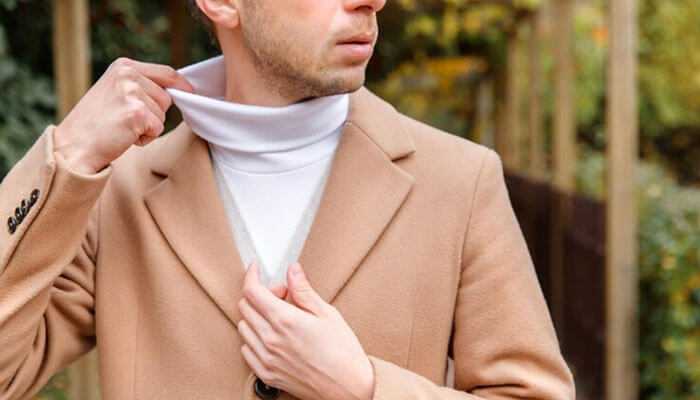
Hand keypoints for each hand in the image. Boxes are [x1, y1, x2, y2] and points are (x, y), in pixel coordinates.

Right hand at [54, 57, 194, 173]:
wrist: (74, 146)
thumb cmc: (95, 124)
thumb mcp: (115, 92)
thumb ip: (140, 85)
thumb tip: (177, 88)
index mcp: (124, 65)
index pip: (167, 72)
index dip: (181, 86)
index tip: (189, 93)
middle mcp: (128, 74)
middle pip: (167, 97)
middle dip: (154, 114)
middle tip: (125, 120)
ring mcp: (132, 92)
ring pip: (163, 115)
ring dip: (148, 127)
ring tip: (122, 127)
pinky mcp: (137, 112)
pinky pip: (157, 129)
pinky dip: (145, 138)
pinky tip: (124, 136)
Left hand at [237, 262, 374, 399]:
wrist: (349, 388)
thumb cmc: (343, 352)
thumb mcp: (327, 314)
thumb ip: (304, 290)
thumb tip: (292, 270)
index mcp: (286, 321)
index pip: (253, 291)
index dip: (252, 275)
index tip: (256, 269)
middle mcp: (271, 340)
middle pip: (245, 307)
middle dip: (259, 293)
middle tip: (282, 294)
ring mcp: (266, 359)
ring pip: (243, 327)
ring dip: (255, 316)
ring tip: (279, 316)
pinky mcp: (266, 374)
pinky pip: (246, 350)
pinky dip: (254, 338)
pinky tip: (273, 336)